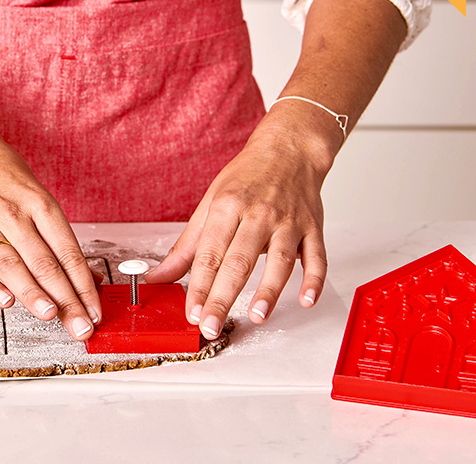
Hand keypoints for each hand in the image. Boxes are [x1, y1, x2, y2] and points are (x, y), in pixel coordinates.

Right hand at [0, 121, 100, 341]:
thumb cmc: (1, 175)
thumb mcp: (36, 197)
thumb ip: (58, 240)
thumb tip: (87, 279)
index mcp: (40, 203)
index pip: (68, 251)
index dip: (84, 284)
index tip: (95, 311)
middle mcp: (14, 213)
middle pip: (45, 262)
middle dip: (66, 299)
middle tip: (80, 327)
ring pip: (12, 264)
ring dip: (33, 293)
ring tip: (50, 315)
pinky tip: (6, 302)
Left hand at [146, 108, 338, 339]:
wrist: (289, 150)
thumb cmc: (247, 178)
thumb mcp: (210, 205)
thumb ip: (186, 247)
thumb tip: (158, 276)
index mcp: (228, 207)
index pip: (210, 253)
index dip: (200, 286)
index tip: (191, 312)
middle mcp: (259, 214)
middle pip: (239, 261)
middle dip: (223, 297)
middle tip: (211, 325)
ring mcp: (288, 222)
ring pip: (280, 260)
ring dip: (269, 290)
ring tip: (256, 316)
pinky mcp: (313, 228)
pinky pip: (317, 257)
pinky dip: (314, 280)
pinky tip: (307, 300)